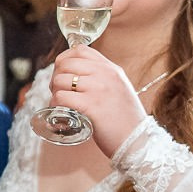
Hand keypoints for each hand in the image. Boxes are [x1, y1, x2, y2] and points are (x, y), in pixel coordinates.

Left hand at [46, 42, 146, 156]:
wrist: (138, 141)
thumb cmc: (126, 121)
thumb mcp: (119, 90)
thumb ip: (103, 80)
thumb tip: (78, 77)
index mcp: (112, 69)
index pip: (80, 50)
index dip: (65, 59)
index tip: (62, 73)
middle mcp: (105, 74)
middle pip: (66, 63)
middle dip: (55, 77)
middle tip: (57, 91)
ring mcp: (98, 89)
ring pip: (60, 80)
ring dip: (54, 92)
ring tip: (59, 103)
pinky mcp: (91, 106)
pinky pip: (61, 97)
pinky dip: (55, 105)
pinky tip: (60, 113)